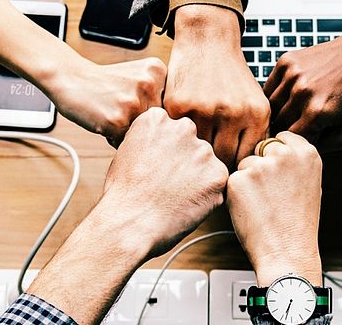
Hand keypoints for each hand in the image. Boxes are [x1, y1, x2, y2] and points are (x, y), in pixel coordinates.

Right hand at [46, 57, 166, 145]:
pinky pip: (126, 142)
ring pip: (144, 133)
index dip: (153, 112)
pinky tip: (105, 121)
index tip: (136, 103)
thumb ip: (159, 94)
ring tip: (113, 115)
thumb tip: (180, 129)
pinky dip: (115, 138)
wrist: (70, 78)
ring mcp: (134, 102)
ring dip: (129, 132)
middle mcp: (149, 84)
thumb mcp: (138, 75)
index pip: (171, 107)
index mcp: (158, 70)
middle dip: (142, 123)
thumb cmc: (104, 82)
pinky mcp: (118, 120)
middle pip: (159, 122)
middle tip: (121, 109)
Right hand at [95, 107, 228, 255]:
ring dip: (197, 178)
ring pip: (206, 164)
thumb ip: (152, 140)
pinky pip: (216, 184)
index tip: (155, 167)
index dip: (164, 152)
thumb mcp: (127, 151)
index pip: (171, 131)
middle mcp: (183, 128)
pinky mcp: (218, 175)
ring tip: (174, 197)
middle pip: (191, 144)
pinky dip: (206, 196)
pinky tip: (185, 205)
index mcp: (158, 119)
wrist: (130, 223)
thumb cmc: (123, 194)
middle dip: (184, 162)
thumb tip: (165, 146)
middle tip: (167, 185)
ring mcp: (203, 151)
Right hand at [164, 4, 269, 168]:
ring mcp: (204, 110)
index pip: (246, 159)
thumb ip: (254, 135)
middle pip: (223, 160)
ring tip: (192, 155)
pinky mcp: (179, 106)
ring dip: (194, 154)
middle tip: (207, 167)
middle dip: (215, 165)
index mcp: (256, 114)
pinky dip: (178, 139)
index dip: (236, 169)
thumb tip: (248, 172)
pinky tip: (179, 138)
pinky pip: (179, 136)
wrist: (208, 41)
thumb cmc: (231, 76)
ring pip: (199, 151)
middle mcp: (233, 113)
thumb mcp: (254, 102)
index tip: (227, 170)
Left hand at [227, 132, 322, 285]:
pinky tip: (252, 210)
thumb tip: (275, 148)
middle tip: (271, 194)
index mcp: (306, 153)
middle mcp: (284, 154)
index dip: (276, 156)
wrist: (287, 252)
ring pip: (245, 164)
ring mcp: (260, 166)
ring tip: (264, 205)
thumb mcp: (309, 184)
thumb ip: (294, 162)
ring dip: (248, 180)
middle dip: (261, 165)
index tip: (279, 173)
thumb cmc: (297, 223)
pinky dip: (237, 194)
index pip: (281, 137)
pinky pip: (232, 180)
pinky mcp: (239, 180)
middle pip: (261, 148)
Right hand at [262, 28, 341, 150]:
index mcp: (317, 113)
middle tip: (295, 128)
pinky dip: (275, 95)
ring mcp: (292, 75)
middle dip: (285, 129)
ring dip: (278, 113)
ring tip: (293, 112)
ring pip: (270, 106)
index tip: (299, 140)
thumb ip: (324, 147)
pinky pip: (269, 87)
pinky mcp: (286, 62)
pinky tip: (289, 96)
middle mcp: (302, 93)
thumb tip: (300, 151)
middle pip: (277, 124)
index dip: (294, 143)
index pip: (290, 140)